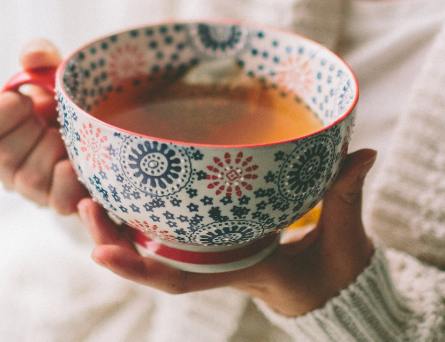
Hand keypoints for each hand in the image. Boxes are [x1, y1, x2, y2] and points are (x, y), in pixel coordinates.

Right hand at [0, 39, 88, 214]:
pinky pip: (61, 202)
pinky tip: (80, 167)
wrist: (100, 126)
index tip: (27, 99)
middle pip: (2, 157)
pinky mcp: (60, 203)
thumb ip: (39, 55)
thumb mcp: (51, 71)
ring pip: (31, 178)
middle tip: (53, 118)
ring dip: (56, 150)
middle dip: (33, 130)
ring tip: (71, 137)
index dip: (5, 110)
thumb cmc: (62, 99)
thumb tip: (34, 56)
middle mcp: (4, 166)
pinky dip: (73, 184)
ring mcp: (31, 189)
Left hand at [77, 149, 377, 316]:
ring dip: (117, 222)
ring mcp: (214, 251)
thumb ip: (347, 195)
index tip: (101, 253)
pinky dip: (142, 212)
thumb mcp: (346, 237)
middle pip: (152, 260)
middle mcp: (217, 263)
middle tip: (83, 204)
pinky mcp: (217, 236)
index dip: (140, 268)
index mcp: (240, 270)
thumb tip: (361, 154)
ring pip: (153, 244)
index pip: (182, 279)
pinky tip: (120, 185)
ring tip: (86, 193)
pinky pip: (171, 228)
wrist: (340, 289)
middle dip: (112, 237)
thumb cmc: (339, 270)